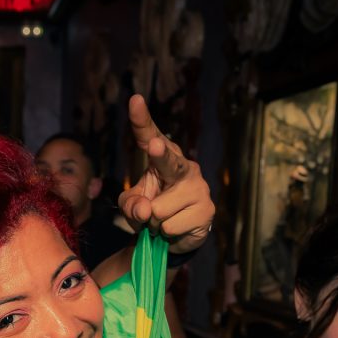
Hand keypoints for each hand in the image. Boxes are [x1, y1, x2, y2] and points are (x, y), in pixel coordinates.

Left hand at [118, 94, 213, 252]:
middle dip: (161, 154)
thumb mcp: (131, 205)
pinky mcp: (206, 210)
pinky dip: (165, 233)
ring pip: (159, 210)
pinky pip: (170, 226)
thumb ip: (131, 204)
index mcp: (164, 157)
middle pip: (168, 161)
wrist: (172, 237)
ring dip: (154, 222)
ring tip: (162, 220)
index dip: (142, 120)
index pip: (150, 136)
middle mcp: (184, 166)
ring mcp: (199, 187)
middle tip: (154, 147)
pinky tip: (176, 227)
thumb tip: (146, 210)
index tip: (135, 100)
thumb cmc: (150, 211)